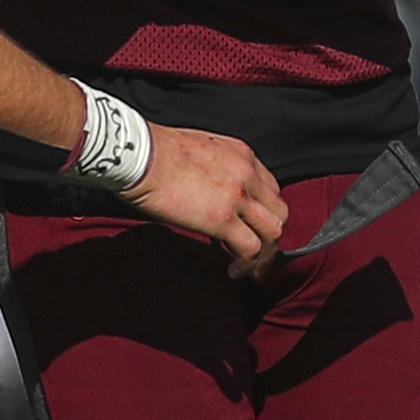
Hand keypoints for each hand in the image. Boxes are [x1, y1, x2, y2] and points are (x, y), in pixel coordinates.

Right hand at [128, 122, 285, 276]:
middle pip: (278, 212)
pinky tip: (232, 271)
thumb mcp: (198, 148)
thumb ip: (215, 168)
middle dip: (271, 235)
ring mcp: (237, 196)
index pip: (270, 188)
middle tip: (258, 253)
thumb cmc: (154, 151)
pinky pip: (250, 248)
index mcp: (242, 154)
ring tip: (249, 270)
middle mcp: (247, 174)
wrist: (140, 154)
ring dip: (264, 255)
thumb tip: (208, 190)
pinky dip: (246, 265)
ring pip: (272, 233)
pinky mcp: (222, 219)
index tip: (252, 226)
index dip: (264, 211)